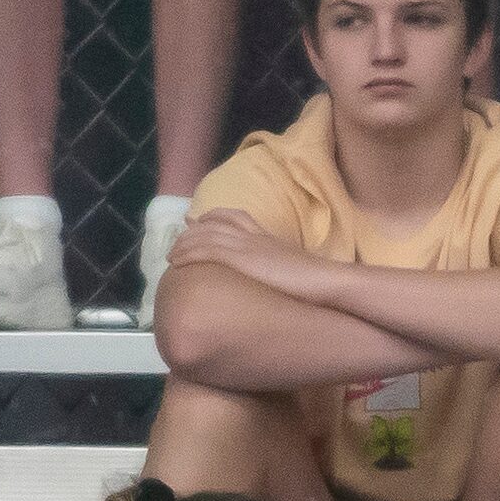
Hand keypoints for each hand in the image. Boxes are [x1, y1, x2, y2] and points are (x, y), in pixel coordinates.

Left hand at [167, 208, 328, 299]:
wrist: (327, 281)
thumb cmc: (321, 283)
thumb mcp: (301, 270)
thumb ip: (287, 270)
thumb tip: (288, 284)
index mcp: (267, 236)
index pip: (235, 216)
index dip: (213, 218)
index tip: (198, 223)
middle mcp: (254, 236)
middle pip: (214, 223)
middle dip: (192, 231)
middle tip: (177, 242)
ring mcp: (247, 246)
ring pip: (205, 236)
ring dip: (184, 244)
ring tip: (171, 255)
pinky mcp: (242, 259)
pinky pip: (206, 251)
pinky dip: (188, 254)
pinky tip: (177, 263)